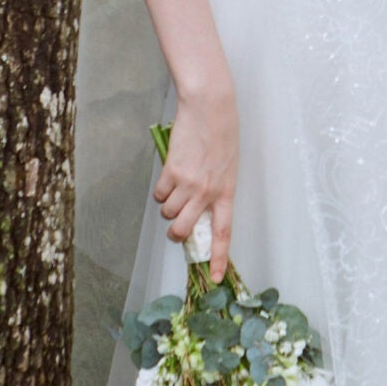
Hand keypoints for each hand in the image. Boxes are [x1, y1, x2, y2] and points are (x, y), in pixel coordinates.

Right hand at [154, 79, 237, 282]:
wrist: (210, 107)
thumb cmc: (223, 134)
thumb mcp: (227, 167)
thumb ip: (216, 190)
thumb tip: (198, 211)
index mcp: (227, 192)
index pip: (223, 233)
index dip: (218, 258)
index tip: (215, 278)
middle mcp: (207, 193)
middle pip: (183, 231)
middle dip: (175, 233)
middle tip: (176, 225)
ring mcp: (188, 183)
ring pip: (167, 213)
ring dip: (168, 206)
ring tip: (177, 186)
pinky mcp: (171, 171)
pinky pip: (159, 194)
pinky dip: (160, 190)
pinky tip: (170, 174)